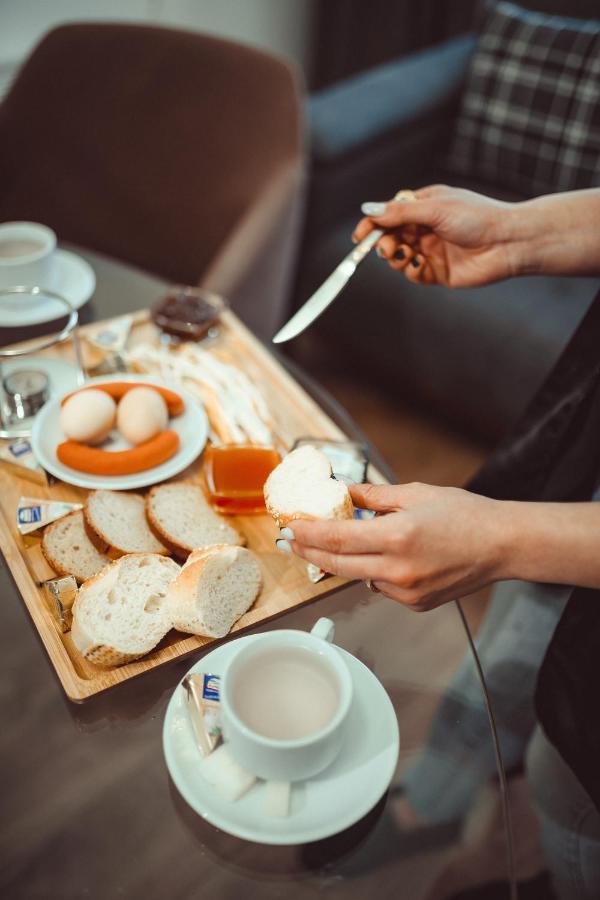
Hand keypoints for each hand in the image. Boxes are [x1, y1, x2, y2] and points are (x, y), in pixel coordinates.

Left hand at [286, 482, 506, 610]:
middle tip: (289, 541)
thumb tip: (342, 493)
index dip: (307, 533)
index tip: (288, 527)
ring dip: (341, 561)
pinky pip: (380, 586)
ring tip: (329, 542)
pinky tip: (381, 556)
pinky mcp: (415, 604)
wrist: (502, 545)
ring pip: (357, 577)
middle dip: (308, 551)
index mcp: (398, 537)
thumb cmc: (465, 515)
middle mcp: (399, 570)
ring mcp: (407, 592)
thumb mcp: (415, 494)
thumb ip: (373, 497)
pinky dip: (372, 571)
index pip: (337, 538)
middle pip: (337, 564)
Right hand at [353, 185, 518, 287]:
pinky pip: (413, 273)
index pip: (389, 215)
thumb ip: (399, 213)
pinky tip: (419, 265)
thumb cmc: (477, 217)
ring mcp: (431, 251)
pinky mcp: (438, 272)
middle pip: (389, 237)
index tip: (359, 236)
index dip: (372, 225)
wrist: (508, 242)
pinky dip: (411, 270)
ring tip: (402, 255)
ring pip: (398, 257)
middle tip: (386, 248)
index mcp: (424, 207)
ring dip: (395, 257)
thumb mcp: (434, 209)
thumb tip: (367, 210)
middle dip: (382, 243)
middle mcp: (425, 228)